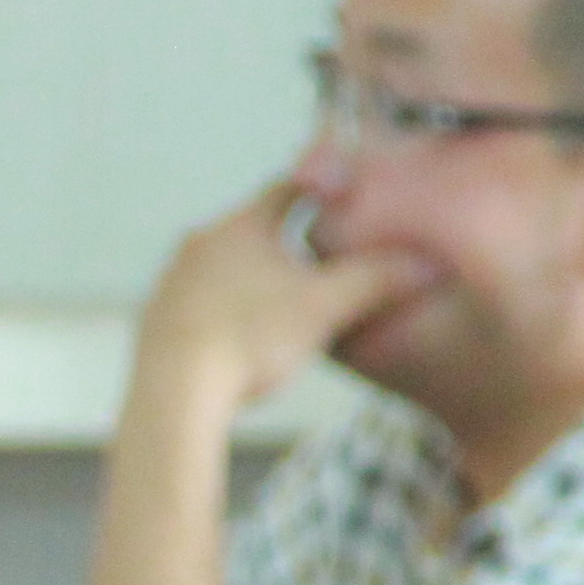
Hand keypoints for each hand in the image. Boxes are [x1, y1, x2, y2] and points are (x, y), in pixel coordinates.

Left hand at [134, 181, 430, 413]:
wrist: (174, 394)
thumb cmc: (251, 340)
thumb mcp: (326, 306)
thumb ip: (377, 279)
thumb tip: (427, 264)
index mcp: (238, 225)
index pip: (287, 189)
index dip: (322, 189)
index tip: (346, 193)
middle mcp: (196, 243)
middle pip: (255, 228)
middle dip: (291, 239)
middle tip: (327, 254)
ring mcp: (170, 281)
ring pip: (226, 265)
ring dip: (258, 276)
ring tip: (291, 298)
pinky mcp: (155, 319)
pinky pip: (203, 300)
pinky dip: (230, 307)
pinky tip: (247, 333)